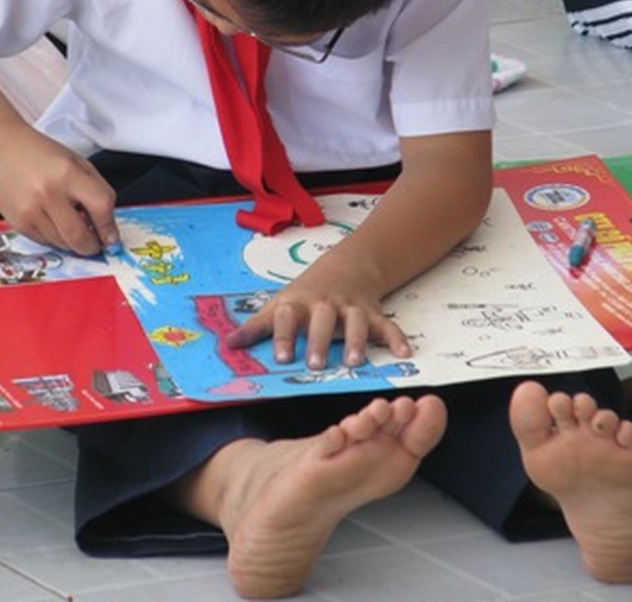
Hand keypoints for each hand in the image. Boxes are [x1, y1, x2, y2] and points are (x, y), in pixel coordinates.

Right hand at [0, 119, 118, 254]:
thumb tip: (107, 223)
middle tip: (97, 245)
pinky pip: (44, 241)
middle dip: (92, 246)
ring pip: (62, 243)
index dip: (109, 227)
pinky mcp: (17, 222)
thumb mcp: (77, 162)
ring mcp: (30, 210)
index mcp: (68, 174)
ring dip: (73, 243)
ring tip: (75, 229)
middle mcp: (48, 193)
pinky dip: (55, 239)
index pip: (101, 206)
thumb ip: (96, 189)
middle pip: (80, 236)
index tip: (112, 236)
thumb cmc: (39, 153)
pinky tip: (55, 224)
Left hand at [227, 257, 410, 368]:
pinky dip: (396, 337)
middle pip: (322, 319)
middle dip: (318, 340)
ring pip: (355, 321)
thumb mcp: (280, 304)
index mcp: (299, 303)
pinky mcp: (373, 312)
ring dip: (355, 340)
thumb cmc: (306, 294)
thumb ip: (257, 327)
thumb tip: (227, 345)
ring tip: (354, 362)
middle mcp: (325, 304)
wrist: (346, 266)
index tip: (279, 357)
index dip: (283, 335)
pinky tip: (404, 352)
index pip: (287, 316)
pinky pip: (386, 325)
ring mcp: (351, 307)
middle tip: (314, 364)